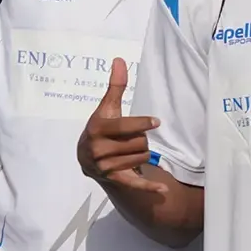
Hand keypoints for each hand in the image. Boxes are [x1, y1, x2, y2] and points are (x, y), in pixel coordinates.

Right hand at [77, 58, 166, 195]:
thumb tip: (119, 60)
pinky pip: (135, 183)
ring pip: (142, 157)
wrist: (86, 158)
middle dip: (141, 139)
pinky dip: (149, 188)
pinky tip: (163, 190)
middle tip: (132, 138)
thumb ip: (115, 86)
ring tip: (130, 150)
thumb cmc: (101, 128)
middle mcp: (99, 149)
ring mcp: (106, 167)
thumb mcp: (106, 108)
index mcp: (98, 129)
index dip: (142, 124)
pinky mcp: (114, 180)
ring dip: (143, 153)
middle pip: (139, 143)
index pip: (126, 127)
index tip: (155, 122)